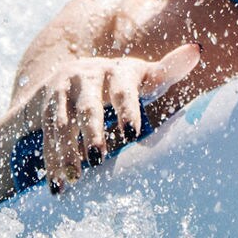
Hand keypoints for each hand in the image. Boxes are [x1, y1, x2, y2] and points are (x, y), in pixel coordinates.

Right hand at [25, 44, 200, 191]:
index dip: (127, 110)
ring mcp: (62, 91)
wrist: (68, 78)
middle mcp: (85, 76)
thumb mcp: (142, 77)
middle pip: (89, 108)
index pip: (123, 90)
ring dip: (66, 152)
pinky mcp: (43, 107)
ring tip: (74, 179)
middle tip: (99, 159)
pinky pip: (45, 136)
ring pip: (61, 124)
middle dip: (93, 134)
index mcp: (116, 70)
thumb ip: (166, 70)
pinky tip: (57, 185)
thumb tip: (195, 51)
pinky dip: (50, 161)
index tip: (132, 134)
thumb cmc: (120, 83)